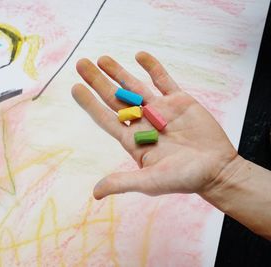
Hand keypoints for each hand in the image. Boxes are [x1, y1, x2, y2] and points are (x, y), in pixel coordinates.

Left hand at [72, 52, 237, 199]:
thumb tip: (95, 193)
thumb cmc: (183, 179)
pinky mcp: (179, 101)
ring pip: (135, 86)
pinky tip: (139, 55)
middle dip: (98, 81)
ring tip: (101, 58)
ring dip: (118, 72)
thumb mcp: (151, 182)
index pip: (105, 118)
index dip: (90, 103)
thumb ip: (123, 182)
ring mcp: (160, 110)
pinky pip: (163, 80)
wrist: (217, 170)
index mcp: (133, 140)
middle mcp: (143, 122)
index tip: (75, 88)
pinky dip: (152, 67)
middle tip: (81, 64)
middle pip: (115, 98)